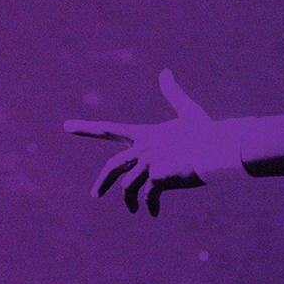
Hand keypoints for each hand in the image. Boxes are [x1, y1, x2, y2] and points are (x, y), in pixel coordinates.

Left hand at [68, 69, 234, 215]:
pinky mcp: (158, 177)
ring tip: (135, 209)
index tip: (66, 126)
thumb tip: (165, 71)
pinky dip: (150, 205)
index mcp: (146, 134)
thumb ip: (173, 93)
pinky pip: (149, 196)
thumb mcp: (189, 111)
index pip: (110, 130)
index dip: (87, 128)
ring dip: (131, 200)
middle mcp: (143, 148)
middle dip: (102, 182)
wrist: (217, 148)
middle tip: (95, 195)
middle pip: (113, 166)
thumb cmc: (206, 131)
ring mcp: (149, 163)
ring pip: (129, 186)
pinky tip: (153, 213)